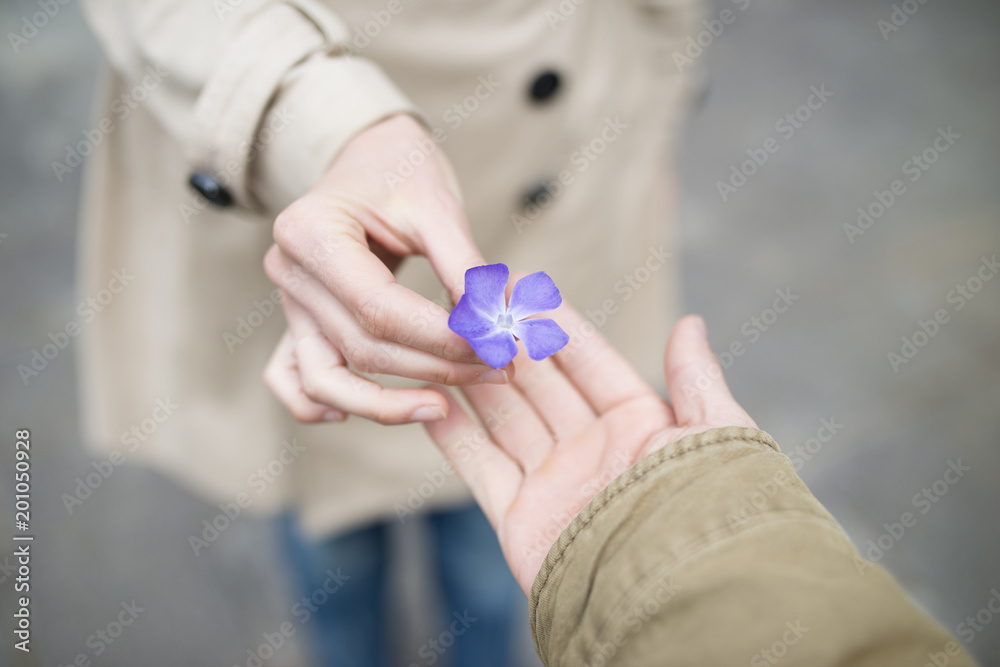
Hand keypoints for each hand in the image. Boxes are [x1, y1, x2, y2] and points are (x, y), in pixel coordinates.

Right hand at [262, 114, 510, 424]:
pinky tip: (363, 411)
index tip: (497, 347)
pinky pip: (293, 377)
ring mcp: (288, 301)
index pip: (379, 308)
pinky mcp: (299, 320)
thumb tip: (495, 330)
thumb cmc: (402, 171)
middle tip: (500, 369)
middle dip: (435, 368)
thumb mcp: (438, 206)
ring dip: (388, 403)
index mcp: (309, 231)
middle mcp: (288, 271)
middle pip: (362, 346)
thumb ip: (464, 268)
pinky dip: (318, 404)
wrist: (368, 156)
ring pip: (326, 378)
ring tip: (448, 406)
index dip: (440, 338)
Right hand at [422, 308, 755, 594]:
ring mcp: (554, 484)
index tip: (522, 286)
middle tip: (470, 300)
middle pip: (539, 384)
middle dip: (506, 342)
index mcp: (639, 426)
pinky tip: (430, 399)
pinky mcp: (521, 521)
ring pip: (503, 418)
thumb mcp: (715, 435)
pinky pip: (479, 469)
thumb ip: (695, 381)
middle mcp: (593, 451)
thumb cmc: (703, 511)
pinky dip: (452, 436)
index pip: (588, 362)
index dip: (555, 324)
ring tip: (443, 336)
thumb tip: (691, 324)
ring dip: (474, 377)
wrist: (676, 598)